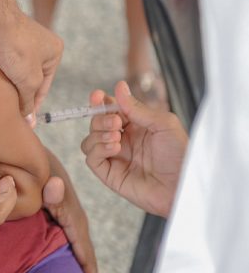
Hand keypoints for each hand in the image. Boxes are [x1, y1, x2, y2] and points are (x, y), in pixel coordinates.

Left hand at [0, 12, 61, 116]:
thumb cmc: (16, 47)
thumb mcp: (29, 80)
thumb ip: (29, 99)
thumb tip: (28, 118)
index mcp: (53, 52)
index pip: (44, 86)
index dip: (34, 105)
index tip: (26, 121)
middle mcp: (39, 47)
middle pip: (29, 80)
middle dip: (20, 96)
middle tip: (11, 115)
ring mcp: (19, 44)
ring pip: (14, 73)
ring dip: (7, 87)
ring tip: (0, 105)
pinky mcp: (1, 43)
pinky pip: (2, 66)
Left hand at [42, 171, 103, 272]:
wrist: (37, 159)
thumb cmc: (37, 172)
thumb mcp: (43, 178)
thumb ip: (48, 187)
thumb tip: (55, 186)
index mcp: (73, 217)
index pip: (83, 252)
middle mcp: (77, 221)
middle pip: (87, 255)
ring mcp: (73, 220)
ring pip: (83, 250)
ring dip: (87, 270)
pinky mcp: (67, 218)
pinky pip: (76, 242)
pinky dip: (80, 258)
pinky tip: (78, 268)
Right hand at [81, 81, 187, 216]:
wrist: (183, 186)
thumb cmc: (180, 156)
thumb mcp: (163, 124)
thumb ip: (137, 108)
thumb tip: (119, 87)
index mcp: (135, 126)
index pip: (109, 110)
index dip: (100, 102)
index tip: (98, 96)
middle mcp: (122, 140)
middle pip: (95, 123)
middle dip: (100, 118)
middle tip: (116, 122)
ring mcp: (114, 157)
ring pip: (89, 140)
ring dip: (98, 134)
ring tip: (117, 136)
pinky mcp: (109, 174)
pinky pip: (91, 158)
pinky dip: (98, 149)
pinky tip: (114, 147)